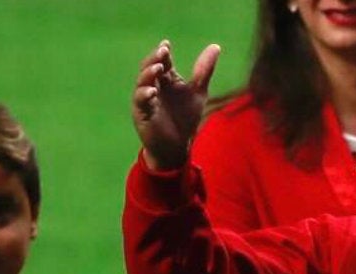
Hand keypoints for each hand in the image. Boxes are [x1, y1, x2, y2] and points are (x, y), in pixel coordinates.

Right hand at [132, 39, 220, 169]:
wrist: (178, 146)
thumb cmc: (185, 119)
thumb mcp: (198, 93)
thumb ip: (204, 71)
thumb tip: (215, 46)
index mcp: (166, 80)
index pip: (162, 62)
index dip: (162, 53)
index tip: (166, 44)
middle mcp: (153, 87)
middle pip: (149, 68)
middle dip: (154, 59)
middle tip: (162, 51)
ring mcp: (145, 100)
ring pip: (142, 82)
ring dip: (148, 74)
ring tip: (158, 68)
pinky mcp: (142, 114)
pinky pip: (140, 102)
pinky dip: (145, 95)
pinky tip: (152, 91)